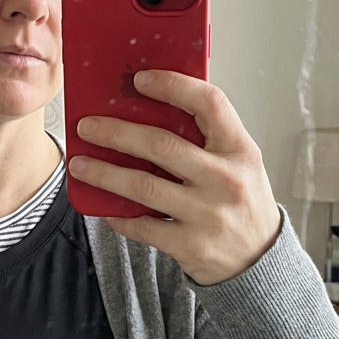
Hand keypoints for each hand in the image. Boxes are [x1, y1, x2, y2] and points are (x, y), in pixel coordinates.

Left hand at [67, 69, 281, 285]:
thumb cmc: (241, 202)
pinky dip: (118, 215)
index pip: (209, 103)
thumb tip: (149, 110)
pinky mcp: (190, 245)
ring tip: (79, 165)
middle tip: (87, 127)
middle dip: (116, 133)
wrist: (260, 259)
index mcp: (239, 150)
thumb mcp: (239, 163)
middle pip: (161, 146)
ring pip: (143, 187)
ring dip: (104, 174)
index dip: (173, 86)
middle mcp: (226, 180)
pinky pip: (142, 226)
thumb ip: (207, 139)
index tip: (140, 80)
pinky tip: (105, 208)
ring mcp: (208, 214)